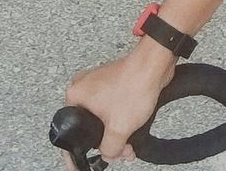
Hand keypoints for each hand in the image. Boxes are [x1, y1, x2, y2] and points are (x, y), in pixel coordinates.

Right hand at [62, 43, 176, 167]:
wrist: (155, 66)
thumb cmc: (135, 84)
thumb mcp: (118, 129)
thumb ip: (109, 149)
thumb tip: (108, 155)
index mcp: (75, 95)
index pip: (70, 131)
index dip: (80, 150)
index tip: (84, 161)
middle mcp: (84, 87)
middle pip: (89, 126)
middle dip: (107, 143)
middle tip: (119, 151)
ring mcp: (99, 84)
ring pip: (103, 118)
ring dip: (116, 134)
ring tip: (128, 144)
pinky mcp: (114, 83)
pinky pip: (113, 108)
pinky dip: (121, 120)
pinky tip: (132, 128)